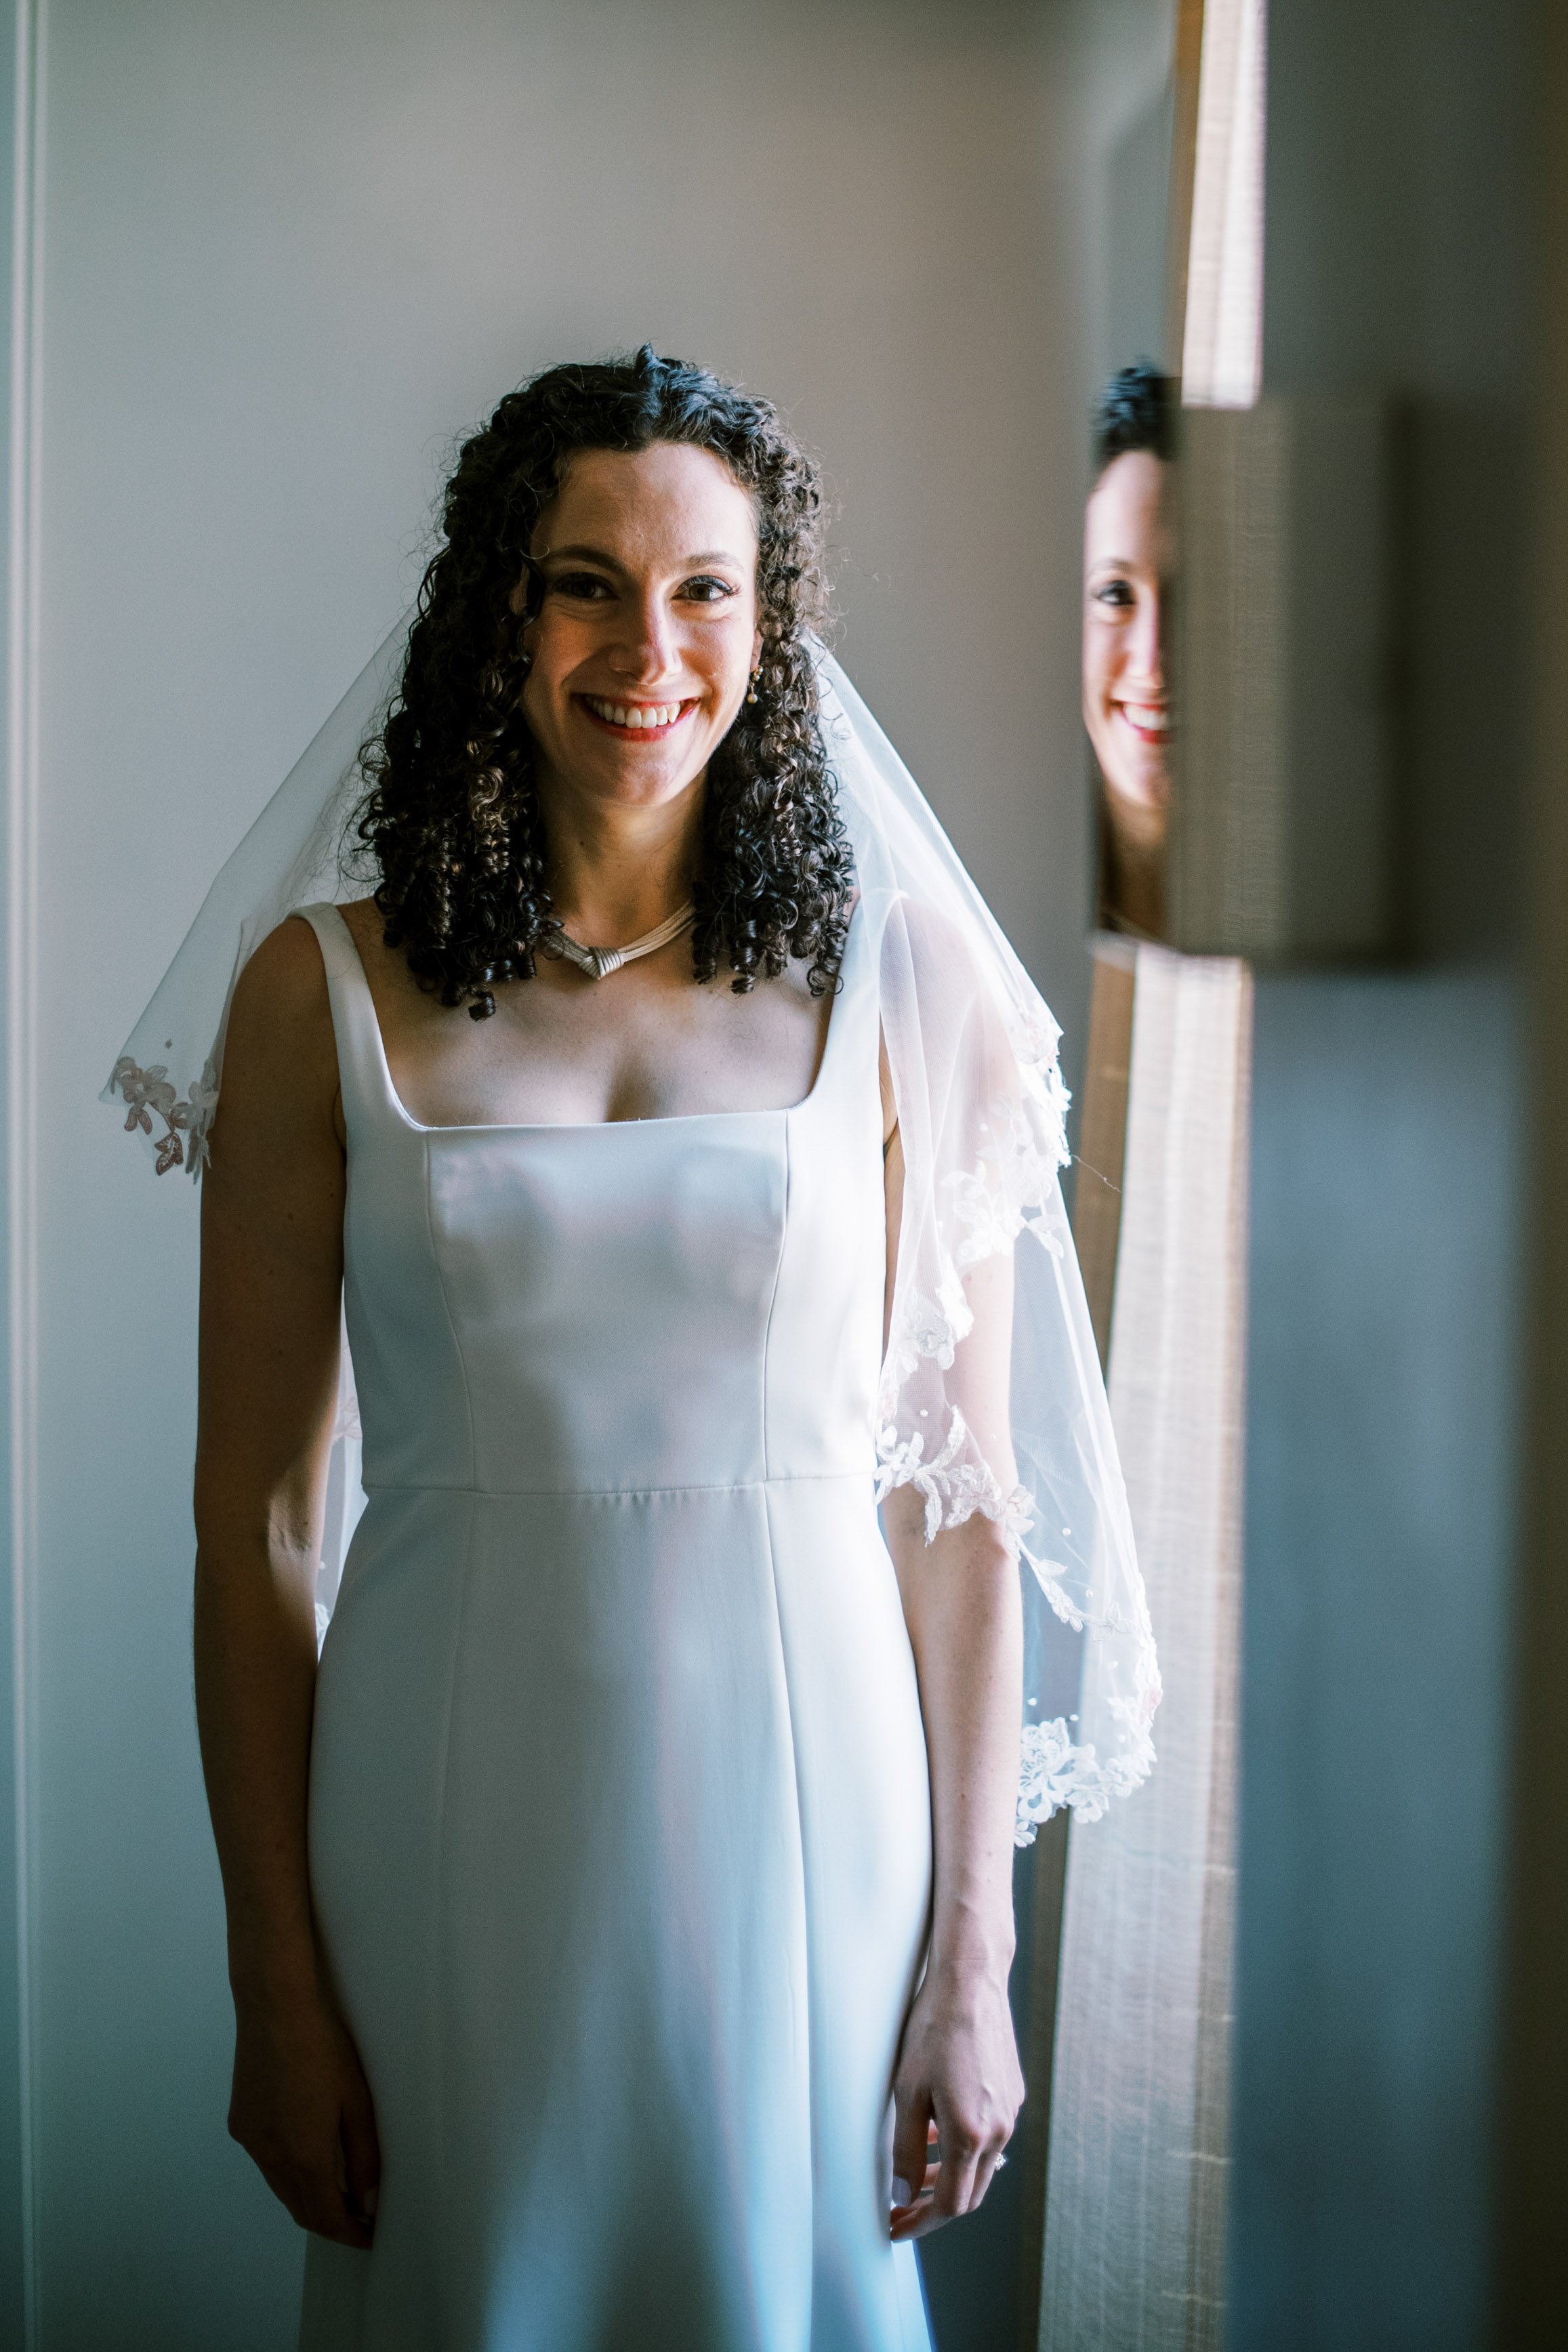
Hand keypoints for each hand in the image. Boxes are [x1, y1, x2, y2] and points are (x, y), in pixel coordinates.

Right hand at [228, 1974, 380, 2247]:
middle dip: (329, 2220)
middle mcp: (270, 2157)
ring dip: (307, 2197)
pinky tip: (307, 2154)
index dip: (348, 2234)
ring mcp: (250, 2141)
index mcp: (302, 2155)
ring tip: (339, 2189)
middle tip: (358, 2216)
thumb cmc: (324, 2048)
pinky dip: (288, 2173)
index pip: (325, 2216)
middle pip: (299, 2209)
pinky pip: (266, 2163)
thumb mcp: (357, 2102)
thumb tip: (367, 2202)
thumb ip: (363, 2156)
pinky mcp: (239, 2123)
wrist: (274, 2008)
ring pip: (280, 2188)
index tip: (369, 2237)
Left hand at [889, 1960, 1022, 2240]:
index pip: (951, 2206)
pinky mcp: (1014, 2094)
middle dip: (934, 2206)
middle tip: (903, 2206)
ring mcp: (1011, 2112)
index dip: (920, 2223)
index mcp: (972, 2134)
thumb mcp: (907, 2091)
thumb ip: (906, 2148)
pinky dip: (964, 2148)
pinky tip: (939, 2129)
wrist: (971, 1983)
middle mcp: (999, 2130)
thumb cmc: (934, 2029)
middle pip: (971, 2194)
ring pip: (982, 2167)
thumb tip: (901, 2192)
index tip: (897, 2226)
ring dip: (950, 2177)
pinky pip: (991, 2137)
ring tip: (916, 2169)